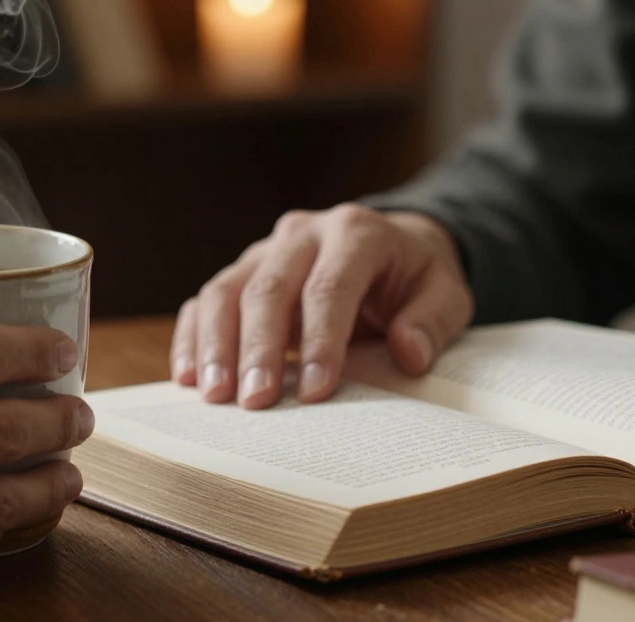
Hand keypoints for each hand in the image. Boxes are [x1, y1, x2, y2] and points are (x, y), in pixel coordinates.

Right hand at [170, 205, 472, 408]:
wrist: (390, 246)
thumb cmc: (415, 278)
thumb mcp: (446, 293)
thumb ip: (431, 320)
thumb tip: (407, 353)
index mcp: (354, 233)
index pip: (329, 287)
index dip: (321, 341)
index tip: (316, 392)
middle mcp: (301, 234)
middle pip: (268, 289)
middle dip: (258, 349)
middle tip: (254, 402)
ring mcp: (263, 251)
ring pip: (224, 292)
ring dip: (215, 346)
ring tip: (214, 397)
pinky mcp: (239, 272)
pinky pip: (204, 301)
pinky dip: (192, 338)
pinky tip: (188, 378)